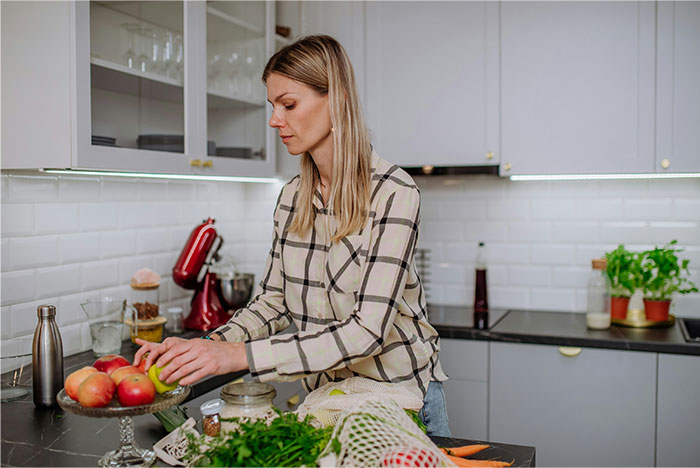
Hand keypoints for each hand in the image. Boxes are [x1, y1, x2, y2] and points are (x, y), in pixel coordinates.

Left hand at [133, 337, 248, 385]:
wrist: (237, 353)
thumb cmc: (221, 351)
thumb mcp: (204, 346)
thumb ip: (191, 350)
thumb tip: (175, 359)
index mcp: (195, 343)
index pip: (175, 349)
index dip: (164, 358)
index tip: (158, 364)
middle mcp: (199, 349)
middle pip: (177, 360)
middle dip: (166, 370)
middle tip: (160, 375)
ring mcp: (205, 358)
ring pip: (184, 369)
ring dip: (173, 376)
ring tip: (168, 381)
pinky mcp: (211, 367)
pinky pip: (195, 375)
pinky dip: (186, 380)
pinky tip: (181, 383)